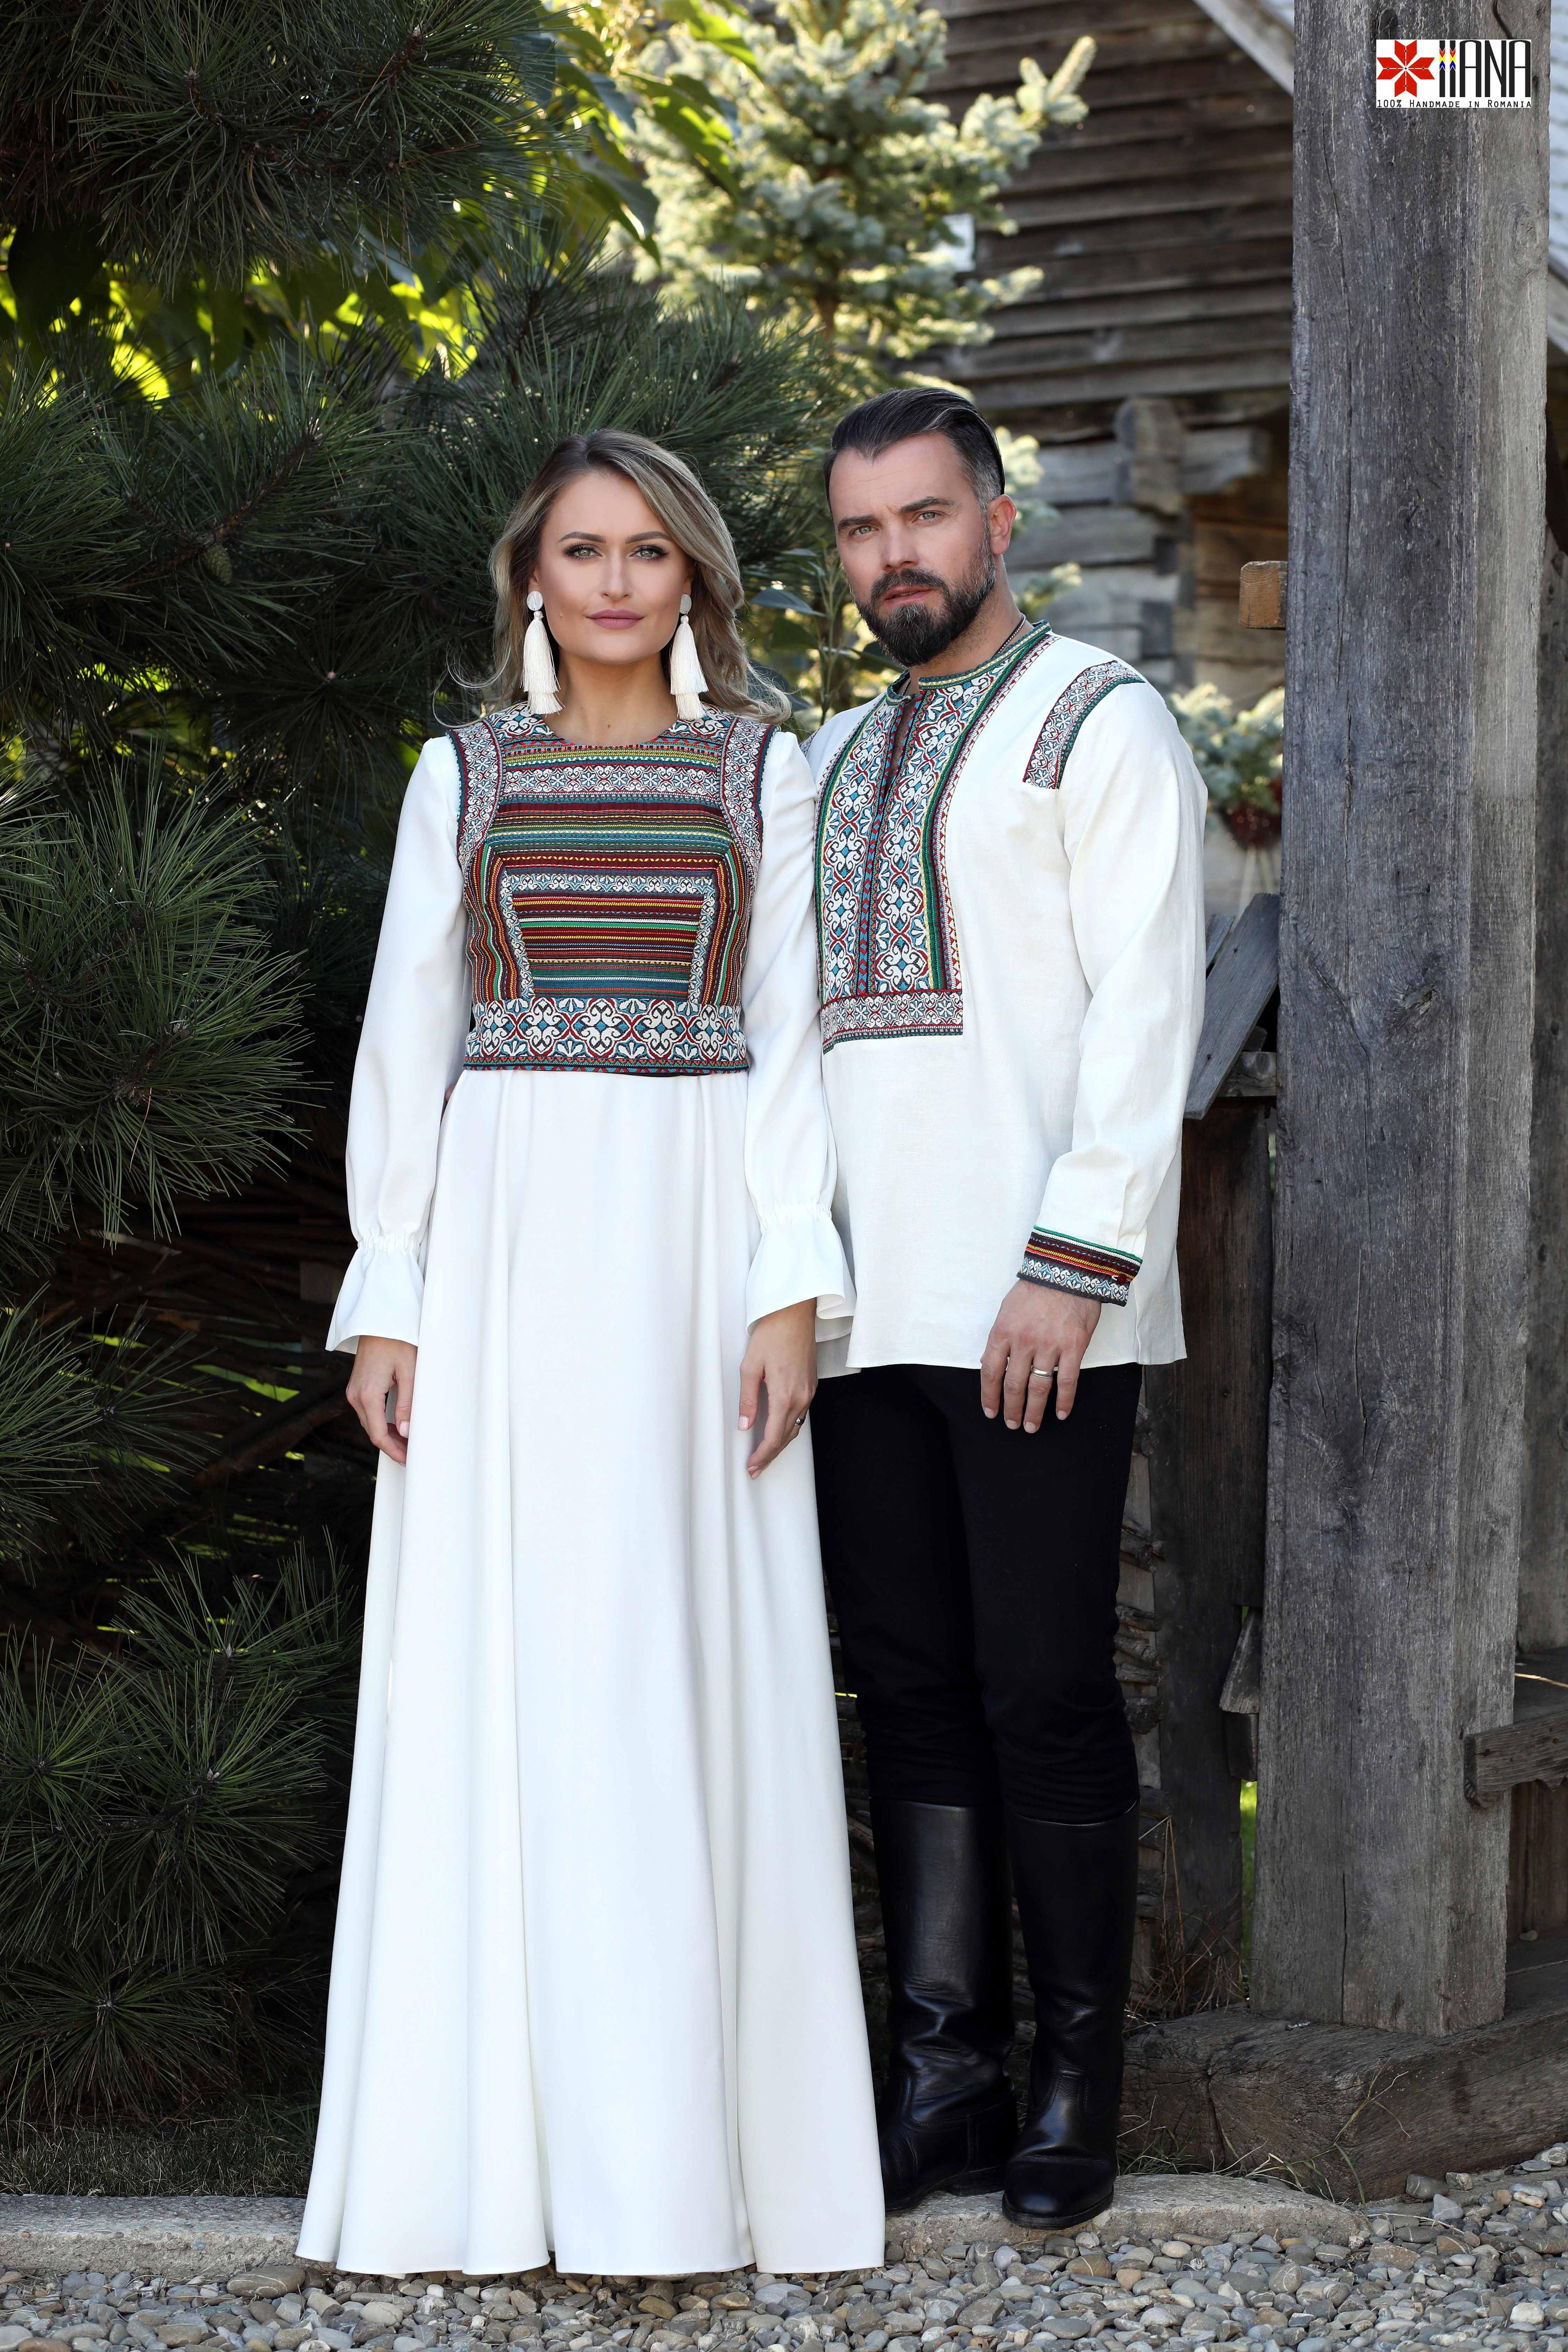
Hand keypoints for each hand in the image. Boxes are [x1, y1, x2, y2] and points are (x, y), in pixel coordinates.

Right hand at [346, 1335, 417, 1464]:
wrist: (380, 1320)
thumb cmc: (397, 1342)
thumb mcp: (409, 1373)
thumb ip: (407, 1404)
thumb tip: (406, 1432)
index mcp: (367, 1394)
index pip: (379, 1435)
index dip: (394, 1451)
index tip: (408, 1459)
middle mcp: (355, 1395)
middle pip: (372, 1432)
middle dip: (391, 1446)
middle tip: (411, 1455)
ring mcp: (353, 1391)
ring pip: (369, 1423)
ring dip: (386, 1435)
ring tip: (406, 1444)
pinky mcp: (356, 1387)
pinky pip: (367, 1412)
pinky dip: (380, 1423)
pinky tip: (395, 1427)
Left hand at [739, 1299, 817, 1476]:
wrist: (794, 1313)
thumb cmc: (771, 1334)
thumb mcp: (750, 1367)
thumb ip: (748, 1399)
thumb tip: (744, 1425)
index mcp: (784, 1395)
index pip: (773, 1436)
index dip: (762, 1455)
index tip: (751, 1466)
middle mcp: (801, 1397)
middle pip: (786, 1437)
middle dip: (770, 1456)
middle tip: (755, 1469)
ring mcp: (808, 1391)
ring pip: (795, 1427)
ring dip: (780, 1444)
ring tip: (765, 1456)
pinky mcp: (811, 1385)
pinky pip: (801, 1414)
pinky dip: (789, 1429)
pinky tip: (779, 1432)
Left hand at [980, 1283, 1100, 1429]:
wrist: (1067, 1269)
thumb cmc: (1036, 1288)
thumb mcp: (1007, 1309)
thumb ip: (999, 1338)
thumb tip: (989, 1364)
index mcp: (1003, 1331)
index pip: (991, 1371)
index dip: (989, 1396)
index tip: (990, 1411)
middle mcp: (1024, 1341)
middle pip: (1014, 1384)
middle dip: (1011, 1409)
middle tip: (1012, 1424)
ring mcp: (1050, 1345)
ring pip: (1039, 1387)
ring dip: (1034, 1411)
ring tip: (1031, 1426)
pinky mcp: (1074, 1346)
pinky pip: (1068, 1381)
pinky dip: (1064, 1401)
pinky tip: (1062, 1413)